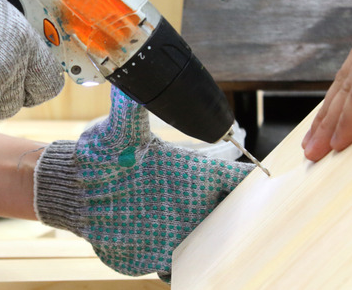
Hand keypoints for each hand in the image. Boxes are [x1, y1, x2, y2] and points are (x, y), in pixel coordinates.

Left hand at [34, 87, 253, 280]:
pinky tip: (206, 278)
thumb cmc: (103, 156)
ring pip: (218, 246)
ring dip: (229, 255)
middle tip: (266, 238)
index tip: (273, 194)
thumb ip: (130, 111)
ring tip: (243, 265)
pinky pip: (191, 270)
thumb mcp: (119, 134)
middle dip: (252, 226)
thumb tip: (127, 80)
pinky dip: (201, 275)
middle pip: (236, 215)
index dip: (256, 185)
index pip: (235, 177)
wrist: (79, 192)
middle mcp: (193, 202)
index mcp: (193, 173)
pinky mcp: (165, 254)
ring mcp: (182, 230)